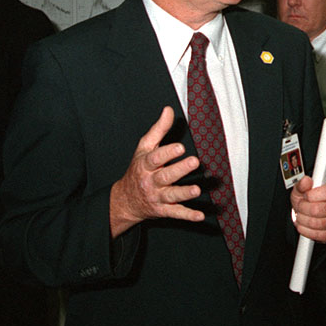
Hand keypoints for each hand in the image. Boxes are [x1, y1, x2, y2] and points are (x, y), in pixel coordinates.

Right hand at [109, 106, 203, 237]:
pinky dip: (188, 216)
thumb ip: (158, 130)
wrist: (125, 200)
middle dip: (179, 170)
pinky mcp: (163, 211)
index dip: (167, 153)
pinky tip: (200, 215)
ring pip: (171, 196)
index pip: (155, 158)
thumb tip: (168, 110)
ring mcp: (157, 197)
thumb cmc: (138, 169)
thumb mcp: (144, 148)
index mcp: (145, 165)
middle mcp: (150, 182)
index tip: (180, 147)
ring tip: (197, 190)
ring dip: (184, 193)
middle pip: (165, 176)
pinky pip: (176, 213)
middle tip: (194, 162)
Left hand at [291, 177, 325, 242]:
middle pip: (321, 209)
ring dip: (303, 220)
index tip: (306, 195)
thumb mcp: (301, 189)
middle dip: (304, 208)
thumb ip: (302, 184)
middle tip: (300, 206)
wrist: (305, 215)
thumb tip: (306, 181)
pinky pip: (319, 235)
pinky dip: (306, 231)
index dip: (314, 195)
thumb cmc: (306, 201)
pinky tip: (303, 225)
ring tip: (300, 215)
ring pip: (318, 223)